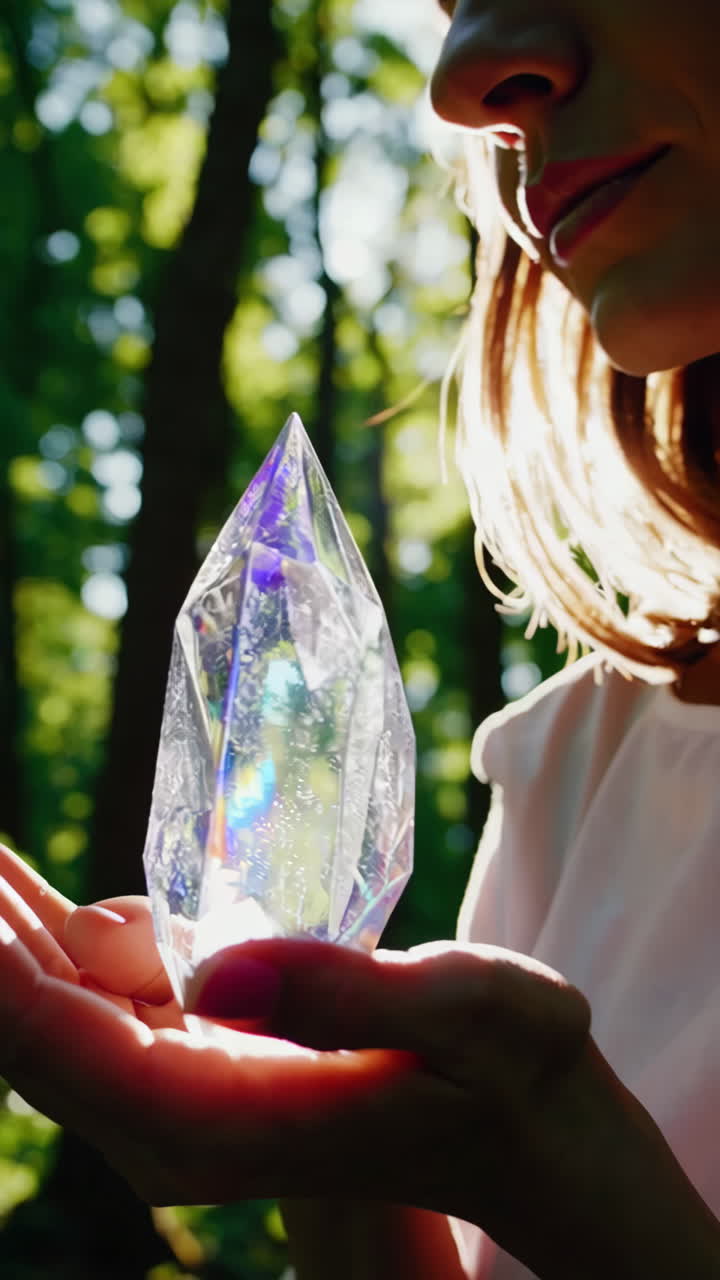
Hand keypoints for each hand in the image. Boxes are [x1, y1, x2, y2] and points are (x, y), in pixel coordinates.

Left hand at [1, 844, 717, 1278]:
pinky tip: (16, 895)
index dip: (0, 967)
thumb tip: (216, 970)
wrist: (528, 1129)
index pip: (68, 1043)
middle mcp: (180, 1126)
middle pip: (37, 1029)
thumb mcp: (473, 1020)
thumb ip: (349, 997)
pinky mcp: (196, 1070)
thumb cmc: (515, 1071)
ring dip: (5, 933)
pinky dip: (46, 948)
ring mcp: (181, 1102)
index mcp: (229, 1118)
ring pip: (53, 1018)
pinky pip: (91, 1007)